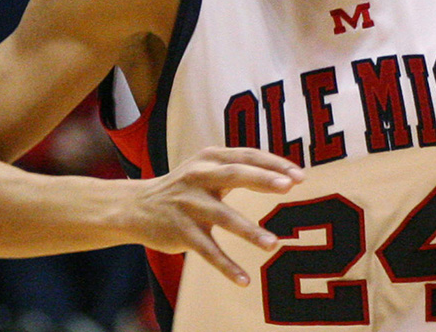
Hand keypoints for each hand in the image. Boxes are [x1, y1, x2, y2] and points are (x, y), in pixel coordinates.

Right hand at [129, 146, 303, 285]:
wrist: (136, 207)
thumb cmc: (185, 186)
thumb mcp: (207, 168)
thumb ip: (239, 167)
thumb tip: (287, 173)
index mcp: (209, 158)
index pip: (246, 156)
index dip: (273, 164)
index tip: (299, 175)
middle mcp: (198, 177)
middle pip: (234, 175)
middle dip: (262, 180)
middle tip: (288, 187)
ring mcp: (188, 204)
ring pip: (223, 217)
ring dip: (249, 231)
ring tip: (273, 244)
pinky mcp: (180, 231)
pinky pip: (207, 251)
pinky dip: (226, 266)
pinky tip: (244, 280)